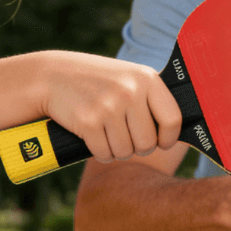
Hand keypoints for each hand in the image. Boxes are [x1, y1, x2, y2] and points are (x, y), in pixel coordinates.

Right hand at [42, 52, 181, 161]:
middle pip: (148, 143)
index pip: (173, 120)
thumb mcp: (129, 78)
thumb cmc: (98, 82)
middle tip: (124, 135)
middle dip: (137, 146)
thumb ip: (151, 98)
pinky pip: (105, 154)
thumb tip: (178, 130)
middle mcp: (130, 91)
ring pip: (126, 151)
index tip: (161, 141)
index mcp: (147, 78)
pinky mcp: (88, 121)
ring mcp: (109, 106)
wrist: (52, 76)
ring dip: (116, 149)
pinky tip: (93, 136)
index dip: (168, 138)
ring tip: (107, 131)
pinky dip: (99, 152)